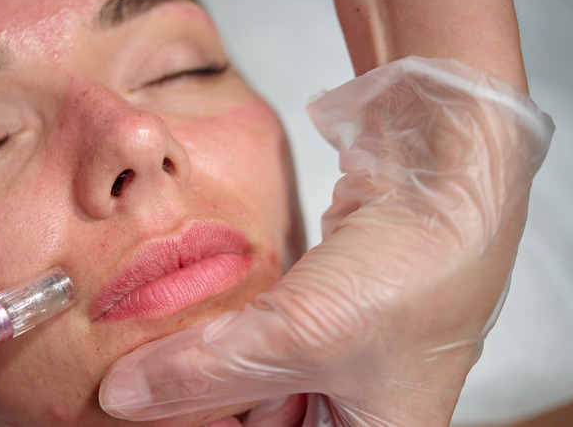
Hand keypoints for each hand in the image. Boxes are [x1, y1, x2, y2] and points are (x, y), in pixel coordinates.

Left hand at [98, 57, 553, 424]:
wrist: (445, 169)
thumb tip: (128, 396)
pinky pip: (260, 334)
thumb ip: (206, 372)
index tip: (148, 411)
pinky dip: (226, 328)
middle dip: (200, 402)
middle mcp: (360, 407)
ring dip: (206, 361)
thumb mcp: (298, 337)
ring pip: (254, 377)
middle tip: (140, 383)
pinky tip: (190, 321)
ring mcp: (341, 354)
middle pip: (259, 419)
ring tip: (151, 354)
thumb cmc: (416, 267)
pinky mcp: (324, 308)